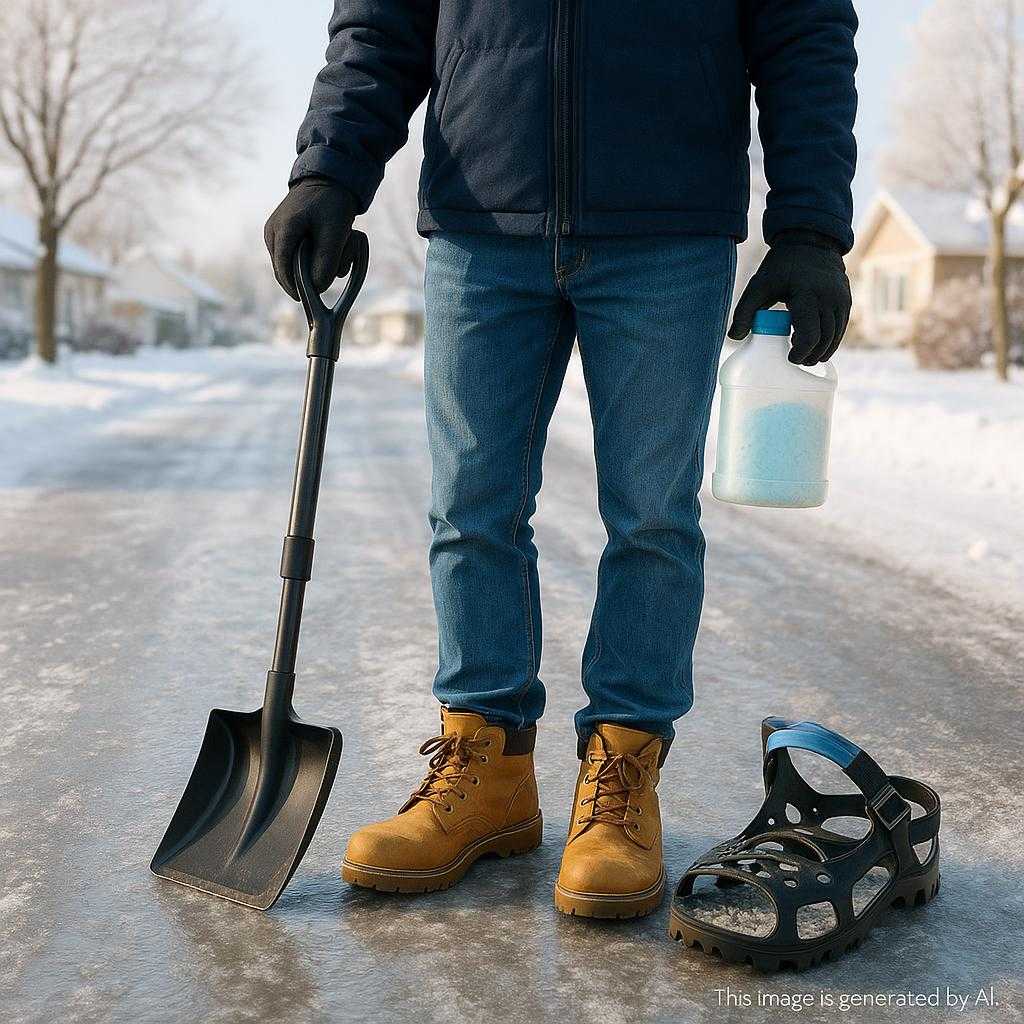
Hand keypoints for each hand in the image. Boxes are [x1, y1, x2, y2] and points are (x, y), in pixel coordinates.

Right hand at [264, 177, 358, 299]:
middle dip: (309, 274)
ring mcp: (276, 234)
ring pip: (291, 265)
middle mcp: (273, 233)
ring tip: (339, 246)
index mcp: (282, 230)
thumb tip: (318, 288)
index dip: (294, 288)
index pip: (283, 268)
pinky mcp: (283, 236)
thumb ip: (326, 261)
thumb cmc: (332, 203)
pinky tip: (329, 246)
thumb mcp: (335, 232)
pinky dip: (312, 258)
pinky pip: (295, 258)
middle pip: (286, 270)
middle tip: (337, 265)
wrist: (329, 179)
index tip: (306, 301)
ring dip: (315, 265)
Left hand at [728, 230, 851, 364]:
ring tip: (806, 357)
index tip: (790, 358)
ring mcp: (841, 300)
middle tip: (796, 361)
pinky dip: (830, 341)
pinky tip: (817, 346)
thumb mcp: (758, 285)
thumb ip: (744, 311)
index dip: (801, 352)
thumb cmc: (781, 267)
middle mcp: (829, 298)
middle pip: (824, 340)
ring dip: (822, 351)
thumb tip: (734, 337)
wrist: (810, 244)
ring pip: (835, 336)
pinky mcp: (846, 301)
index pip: (810, 334)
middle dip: (811, 355)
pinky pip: (840, 328)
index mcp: (807, 295)